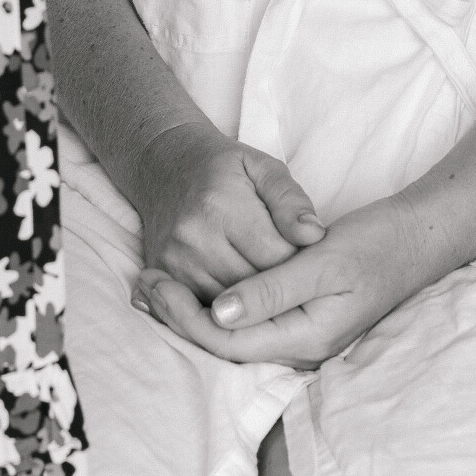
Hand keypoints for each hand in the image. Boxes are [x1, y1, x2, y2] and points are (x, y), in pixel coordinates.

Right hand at [130, 120, 324, 300]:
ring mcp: (175, 262)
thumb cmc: (221, 167)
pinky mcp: (164, 278)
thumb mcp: (262, 167)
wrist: (161, 166)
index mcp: (221, 205)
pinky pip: (208, 308)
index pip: (277, 257)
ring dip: (256, 301)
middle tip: (295, 276)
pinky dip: (230, 306)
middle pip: (255, 286)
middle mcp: (194, 238)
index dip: (302, 261)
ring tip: (271, 285)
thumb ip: (291, 200)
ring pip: (232, 305)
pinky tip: (243, 293)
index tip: (310, 257)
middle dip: (280, 285)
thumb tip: (314, 236)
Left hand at [133, 195, 424, 369]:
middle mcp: (301, 349)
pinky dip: (213, 306)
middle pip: (224, 346)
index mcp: (307, 338)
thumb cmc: (375, 244)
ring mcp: (301, 338)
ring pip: (232, 337)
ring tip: (151, 286)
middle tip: (141, 284)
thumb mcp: (323, 260)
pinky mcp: (300, 322)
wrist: (417, 241)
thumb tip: (219, 313)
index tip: (154, 284)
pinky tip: (190, 288)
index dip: (185, 317)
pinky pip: (247, 325)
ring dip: (189, 313)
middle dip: (178, 317)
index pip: (228, 341)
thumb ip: (272, 290)